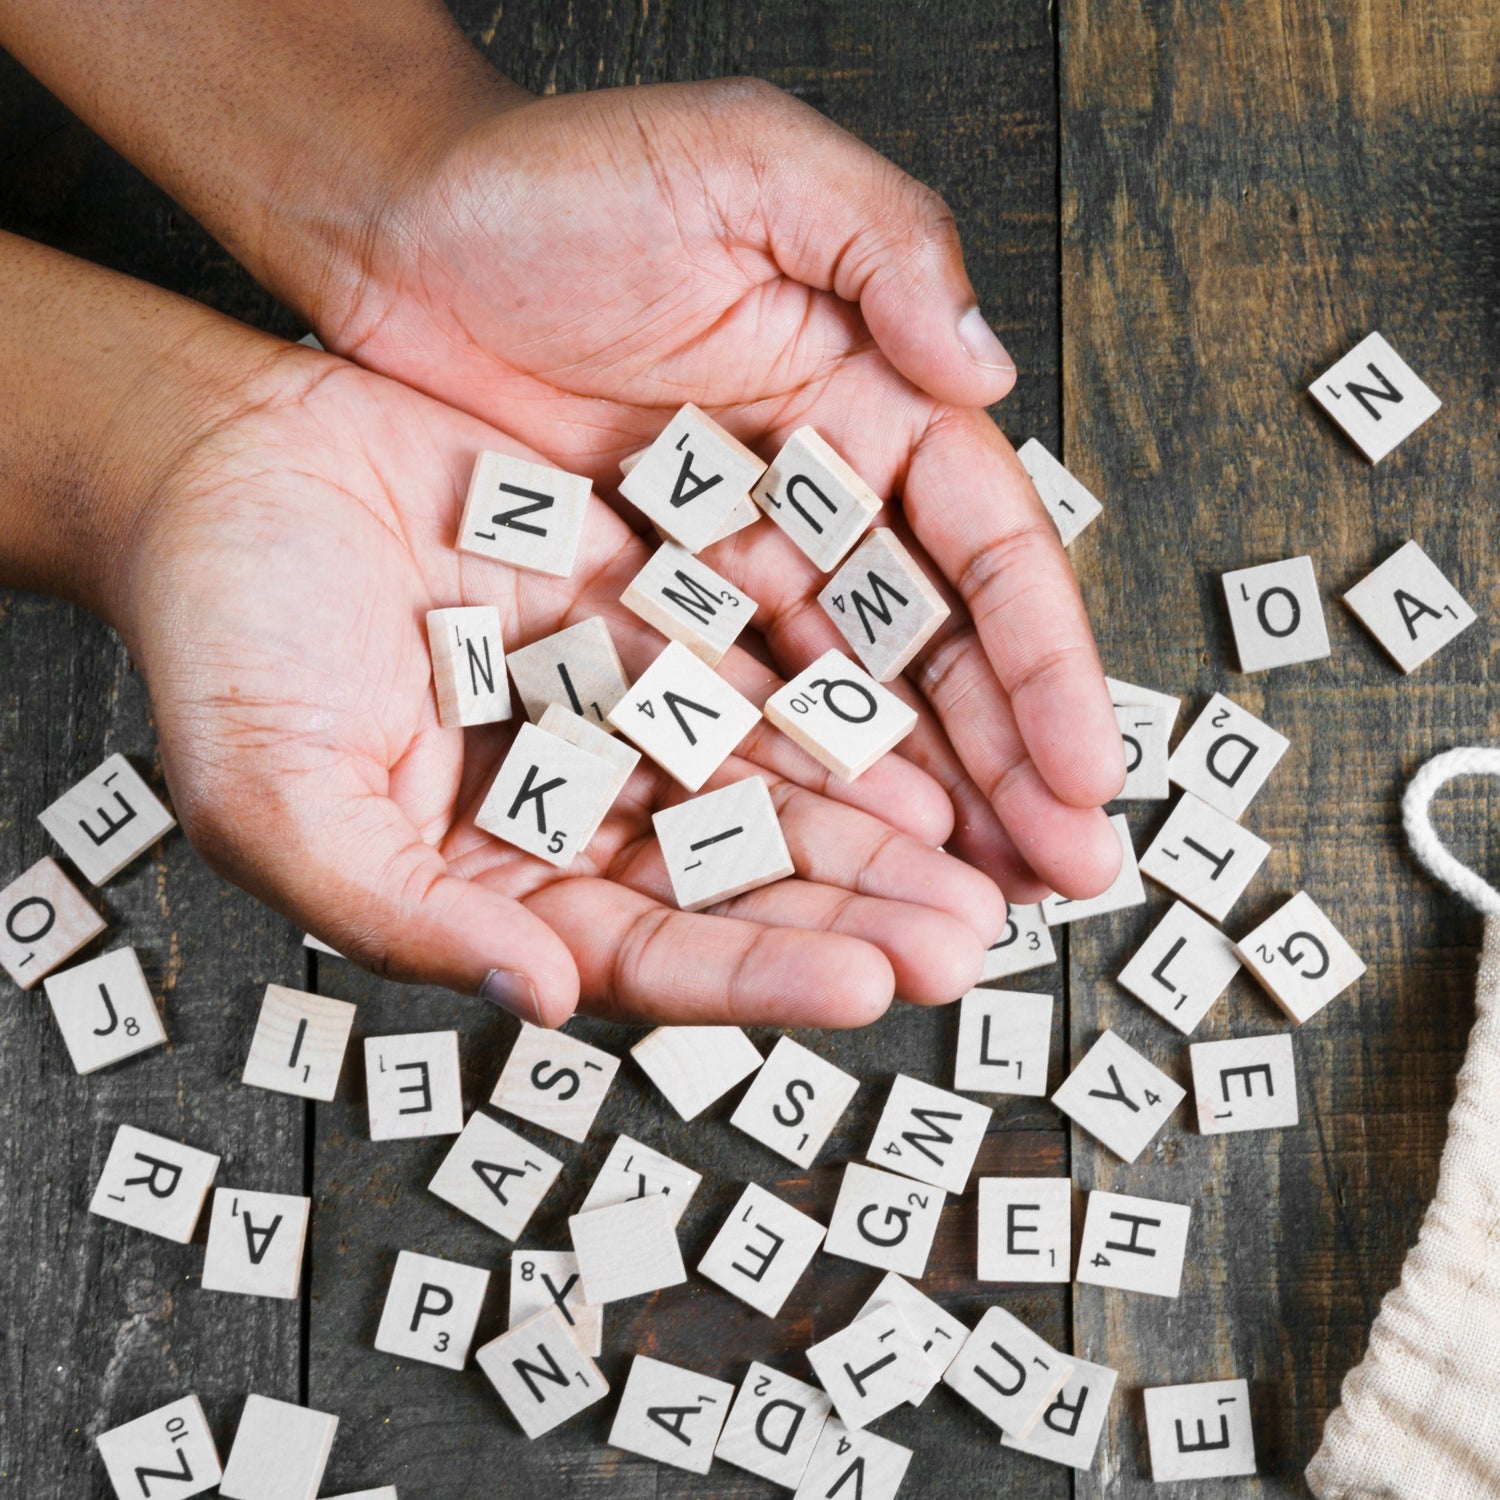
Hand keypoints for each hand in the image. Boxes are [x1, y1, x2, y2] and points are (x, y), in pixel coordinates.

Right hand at [119, 339, 1004, 1024]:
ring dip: (872, 817)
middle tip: (969, 940)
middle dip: (854, 911)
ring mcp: (616, 712)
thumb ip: (402, 914)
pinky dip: (830, 695)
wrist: (220, 467)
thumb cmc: (222, 641)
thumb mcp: (278, 800)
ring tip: (980, 852)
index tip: (867, 984)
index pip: (645, 951)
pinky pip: (754, 660)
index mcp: (494, 882)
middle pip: (735, 882)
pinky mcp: (642, 613)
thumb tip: (540, 1000)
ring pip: (767, 781)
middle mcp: (574, 810)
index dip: (756, 976)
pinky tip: (918, 726)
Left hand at [316, 79, 1126, 899]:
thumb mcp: (751, 164)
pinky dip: (784, 782)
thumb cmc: (563, 178)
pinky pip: (729, 705)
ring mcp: (734, 557)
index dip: (1044, 665)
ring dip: (916, 801)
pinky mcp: (647, 600)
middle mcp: (820, 493)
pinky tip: (829, 859)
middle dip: (1007, 766)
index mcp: (872, 397)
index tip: (1085, 774)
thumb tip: (987, 369)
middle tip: (1060, 879)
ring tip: (968, 904)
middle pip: (936, 651)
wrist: (400, 230)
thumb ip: (885, 248)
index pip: (985, 551)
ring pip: (847, 699)